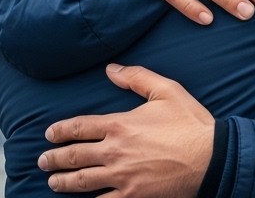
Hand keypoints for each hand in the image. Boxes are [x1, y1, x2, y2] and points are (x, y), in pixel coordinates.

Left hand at [39, 64, 213, 196]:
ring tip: (53, 182)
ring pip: (82, 182)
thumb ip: (137, 77)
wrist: (212, 158)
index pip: (79, 127)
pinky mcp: (133, 196)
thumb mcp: (166, 90)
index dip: (60, 131)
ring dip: (63, 182)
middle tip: (43, 161)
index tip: (49, 135)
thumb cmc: (190, 124)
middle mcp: (115, 151)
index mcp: (120, 124)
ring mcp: (122, 177)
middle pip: (74, 156)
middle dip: (54, 159)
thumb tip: (111, 69)